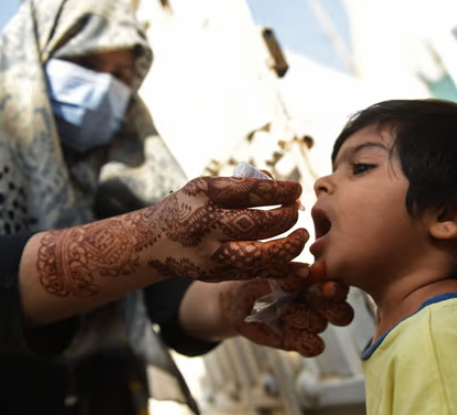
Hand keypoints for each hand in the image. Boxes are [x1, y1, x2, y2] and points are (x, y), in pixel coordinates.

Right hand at [143, 177, 308, 281]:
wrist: (154, 243)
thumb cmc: (188, 207)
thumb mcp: (204, 187)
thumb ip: (240, 183)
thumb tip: (278, 181)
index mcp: (203, 195)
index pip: (249, 190)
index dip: (279, 190)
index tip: (296, 189)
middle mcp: (205, 225)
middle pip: (255, 223)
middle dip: (285, 217)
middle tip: (296, 211)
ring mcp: (211, 253)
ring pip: (258, 255)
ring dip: (287, 246)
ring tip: (302, 235)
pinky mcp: (217, 274)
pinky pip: (255, 273)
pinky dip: (281, 268)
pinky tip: (297, 262)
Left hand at [219, 262, 353, 356]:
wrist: (235, 302)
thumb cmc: (254, 280)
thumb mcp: (267, 273)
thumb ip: (288, 273)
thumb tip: (307, 271)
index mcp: (315, 281)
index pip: (339, 286)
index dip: (337, 289)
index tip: (326, 287)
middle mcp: (317, 303)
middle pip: (343, 313)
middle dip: (329, 308)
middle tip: (307, 300)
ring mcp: (309, 323)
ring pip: (322, 325)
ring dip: (302, 319)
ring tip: (281, 311)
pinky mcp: (297, 341)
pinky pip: (315, 347)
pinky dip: (307, 343)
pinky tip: (291, 334)